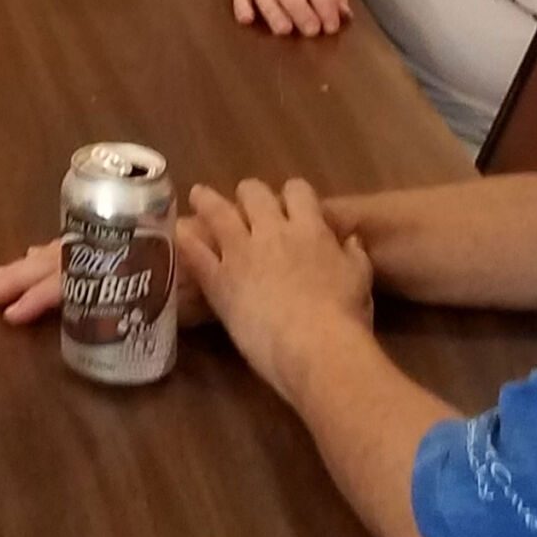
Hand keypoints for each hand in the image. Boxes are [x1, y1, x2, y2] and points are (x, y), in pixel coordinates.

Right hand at [0, 235, 212, 327]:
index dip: (42, 294)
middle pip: (60, 259)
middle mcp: (113, 245)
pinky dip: (55, 256)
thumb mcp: (193, 295)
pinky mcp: (123, 246)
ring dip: (29, 266)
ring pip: (65, 253)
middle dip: (20, 277)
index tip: (13, 314)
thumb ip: (157, 298)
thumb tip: (115, 305)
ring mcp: (115, 244)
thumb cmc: (220, 276)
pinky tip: (36, 257)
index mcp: (124, 256)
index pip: (74, 276)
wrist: (241, 240)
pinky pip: (82, 249)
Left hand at [174, 180, 372, 388]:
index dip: (291, 193)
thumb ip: (354, 256)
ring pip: (218, 212)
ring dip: (207, 200)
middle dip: (249, 194)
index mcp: (310, 229)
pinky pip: (195, 252)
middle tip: (243, 202)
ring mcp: (241, 252)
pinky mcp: (218, 279)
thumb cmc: (345, 317)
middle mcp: (273, 231)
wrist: (316, 346)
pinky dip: (185, 240)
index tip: (287, 202)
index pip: (298, 191)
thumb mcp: (360, 280)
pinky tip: (176, 233)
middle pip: (255, 193)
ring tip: (198, 195)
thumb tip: (350, 240)